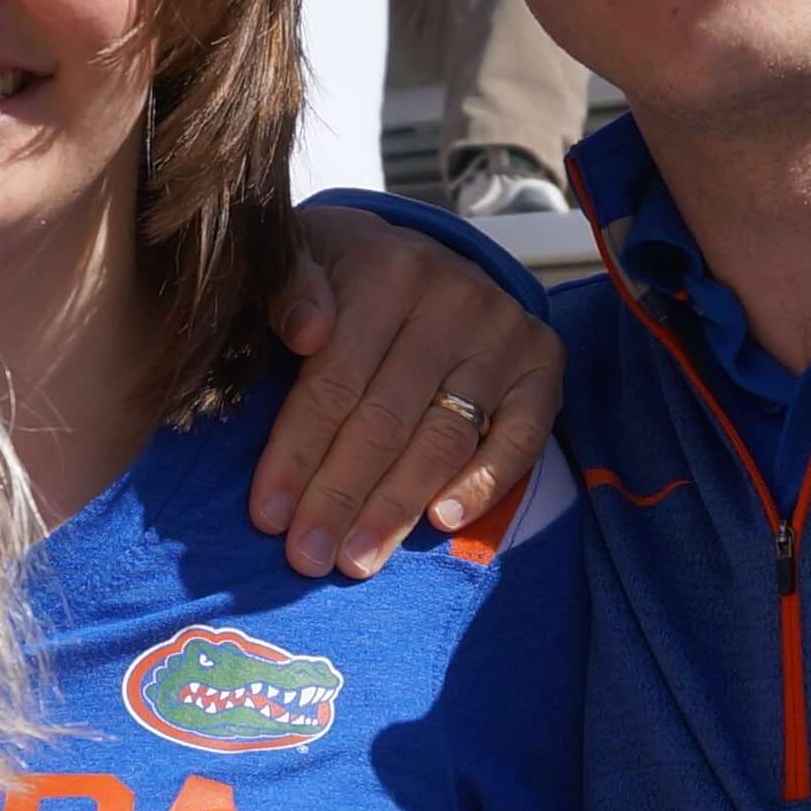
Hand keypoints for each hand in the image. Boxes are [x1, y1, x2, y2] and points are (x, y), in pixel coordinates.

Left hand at [256, 204, 560, 575]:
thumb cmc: (342, 274)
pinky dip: (484, 485)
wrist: (416, 250)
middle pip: (386, 420)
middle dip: (341, 497)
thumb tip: (305, 330)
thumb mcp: (302, 259)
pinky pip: (521, 438)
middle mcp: (453, 299)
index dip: (298, 454)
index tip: (268, 517)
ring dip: (397, 508)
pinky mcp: (542, 364)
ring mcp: (503, 333)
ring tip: (357, 560)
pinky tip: (441, 522)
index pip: (335, 383)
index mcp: (385, 272)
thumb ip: (287, 287)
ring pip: (444, 439)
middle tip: (308, 559)